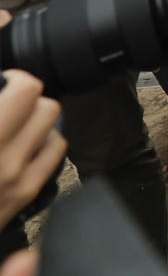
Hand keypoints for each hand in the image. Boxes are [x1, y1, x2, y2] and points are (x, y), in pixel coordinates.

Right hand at [0, 71, 63, 226]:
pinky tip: (19, 145)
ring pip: (54, 128)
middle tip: (5, 101)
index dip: (14, 79)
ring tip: (11, 123)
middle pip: (46, 105)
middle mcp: (2, 160)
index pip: (25, 90)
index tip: (3, 82)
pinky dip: (42, 143)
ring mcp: (17, 181)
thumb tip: (0, 86)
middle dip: (26, 99)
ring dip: (35, 120)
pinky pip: (53, 154)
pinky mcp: (24, 196)